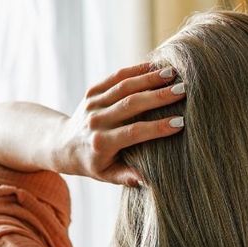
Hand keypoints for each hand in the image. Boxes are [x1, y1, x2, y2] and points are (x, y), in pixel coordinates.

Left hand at [53, 62, 186, 185]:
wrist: (65, 144)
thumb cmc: (93, 164)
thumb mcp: (108, 175)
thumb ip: (127, 177)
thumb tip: (149, 180)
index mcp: (102, 143)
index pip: (134, 132)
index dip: (157, 127)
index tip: (180, 123)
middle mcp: (96, 121)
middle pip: (131, 104)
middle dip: (159, 97)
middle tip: (182, 91)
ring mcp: (93, 103)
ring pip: (124, 87)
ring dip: (150, 79)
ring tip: (173, 74)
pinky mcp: (93, 90)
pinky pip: (116, 77)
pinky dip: (136, 70)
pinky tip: (156, 66)